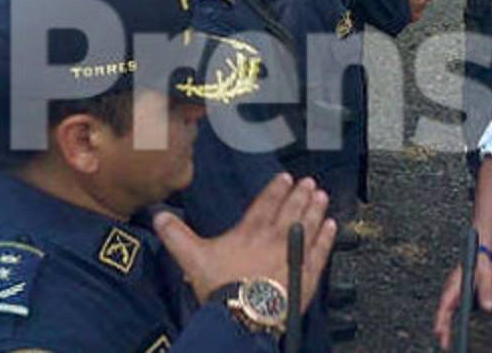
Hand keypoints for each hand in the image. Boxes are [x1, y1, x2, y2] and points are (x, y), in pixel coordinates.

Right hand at [153, 174, 337, 309]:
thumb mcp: (192, 258)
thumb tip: (159, 217)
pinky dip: (326, 238)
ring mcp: (293, 254)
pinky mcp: (306, 273)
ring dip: (315, 210)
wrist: (245, 313)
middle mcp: (274, 238)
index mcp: (249, 232)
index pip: (265, 204)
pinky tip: (332, 226)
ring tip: (322, 196)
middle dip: (300, 195)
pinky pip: (320, 251)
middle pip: (290, 211)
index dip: (276, 190)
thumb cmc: (221, 287)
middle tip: (310, 182)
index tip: (286, 178)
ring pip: (308, 226)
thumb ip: (176, 235)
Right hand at [432, 252, 491, 350]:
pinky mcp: (458, 293)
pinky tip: (452, 328)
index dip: (441, 320)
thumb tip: (488, 307)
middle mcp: (451, 289)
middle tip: (444, 345)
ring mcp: (454, 291)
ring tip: (445, 341)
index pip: (445, 306)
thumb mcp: (486, 274)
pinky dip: (449, 319)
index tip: (440, 333)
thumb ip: (487, 290)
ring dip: (445, 325)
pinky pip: (451, 308)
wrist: (479, 249)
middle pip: (444, 312)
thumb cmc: (480, 260)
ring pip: (446, 311)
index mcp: (454, 285)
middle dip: (442, 328)